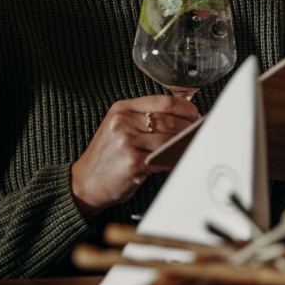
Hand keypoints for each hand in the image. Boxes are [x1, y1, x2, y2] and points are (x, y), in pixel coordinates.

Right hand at [71, 95, 198, 216]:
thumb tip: (182, 118)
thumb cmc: (107, 157)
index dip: (185, 108)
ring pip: (169, 140)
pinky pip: (164, 159)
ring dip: (185, 144)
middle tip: (198, 132)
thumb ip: (145, 119)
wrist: (85, 183)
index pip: (163, 102)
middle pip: (168, 120)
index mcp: (122, 109)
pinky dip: (176, 160)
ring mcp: (127, 142)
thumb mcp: (119, 128)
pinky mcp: (133, 163)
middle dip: (189, 127)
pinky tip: (180, 160)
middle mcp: (123, 122)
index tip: (196, 114)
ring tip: (193, 145)